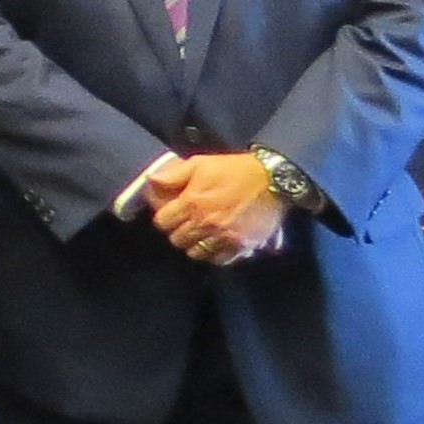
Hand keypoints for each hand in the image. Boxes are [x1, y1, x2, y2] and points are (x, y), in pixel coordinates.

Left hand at [147, 151, 287, 265]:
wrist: (272, 180)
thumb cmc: (234, 170)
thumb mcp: (200, 164)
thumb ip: (173, 174)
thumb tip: (151, 180)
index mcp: (192, 202)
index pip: (162, 222)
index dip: (164, 218)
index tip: (170, 214)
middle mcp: (206, 223)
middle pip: (177, 240)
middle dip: (177, 231)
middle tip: (185, 224)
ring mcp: (224, 237)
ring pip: (195, 253)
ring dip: (194, 244)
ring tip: (200, 234)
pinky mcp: (242, 246)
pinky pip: (218, 260)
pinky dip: (214, 254)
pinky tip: (216, 243)